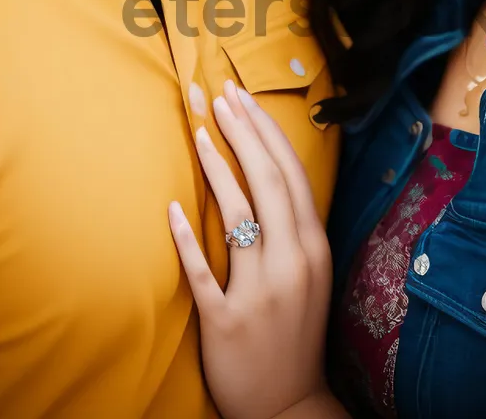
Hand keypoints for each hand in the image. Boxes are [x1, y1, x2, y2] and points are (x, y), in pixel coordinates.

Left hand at [168, 80, 336, 418]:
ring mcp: (262, 292)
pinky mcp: (228, 322)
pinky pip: (204, 273)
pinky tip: (172, 208)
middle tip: (221, 96)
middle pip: (268, 183)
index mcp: (314, 247)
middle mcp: (293, 262)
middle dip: (245, 133)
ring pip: (239, 216)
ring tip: (198, 131)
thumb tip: (267, 173)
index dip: (268, 132)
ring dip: (218, 168)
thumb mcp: (310, 272)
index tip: (246, 98)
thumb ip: (294, 227)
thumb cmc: (296, 329)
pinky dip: (188, 239)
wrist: (290, 406)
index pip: (291, 174)